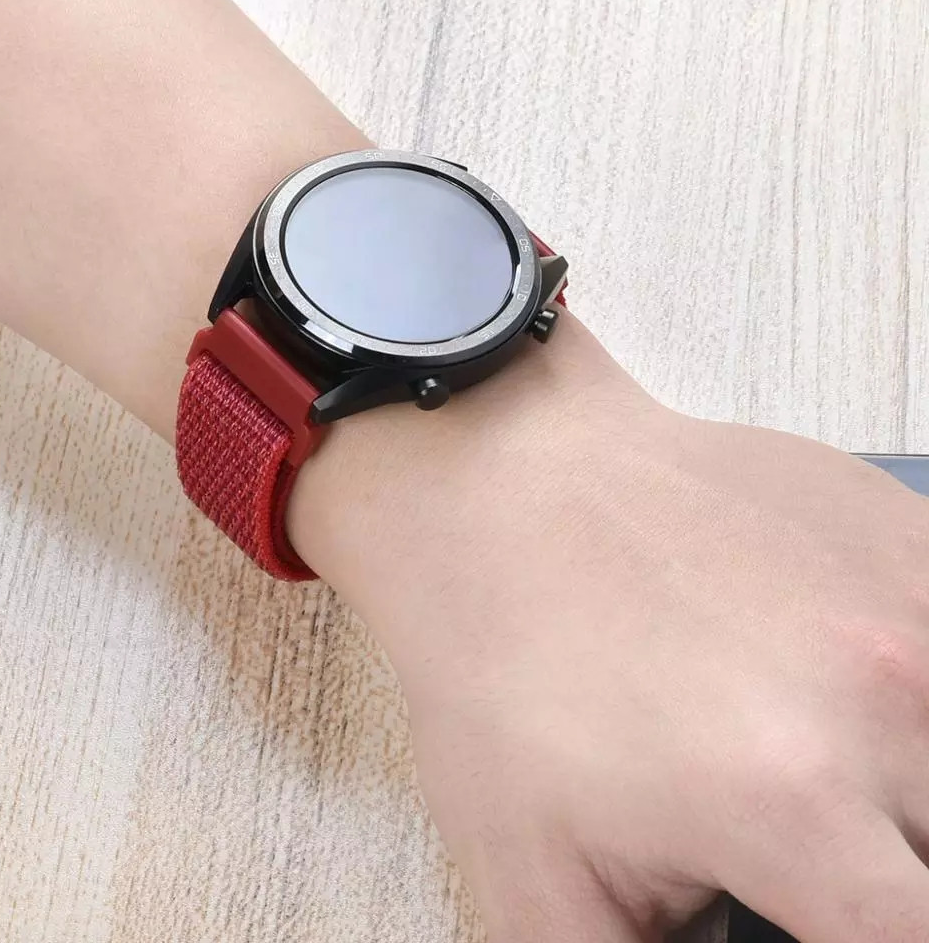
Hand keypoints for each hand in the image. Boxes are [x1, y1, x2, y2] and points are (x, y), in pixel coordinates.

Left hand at [384, 382, 928, 941]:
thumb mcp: (536, 873)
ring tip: (785, 736)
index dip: (870, 929)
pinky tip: (814, 658)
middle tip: (792, 825)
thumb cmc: (501, 659)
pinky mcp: (900, 532)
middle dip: (879, 864)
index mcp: (793, 806)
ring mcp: (905, 596)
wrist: (504, 492)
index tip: (824, 907)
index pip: (911, 940)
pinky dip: (906, 682)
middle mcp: (882, 696)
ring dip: (898, 774)